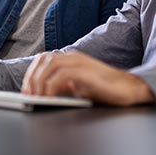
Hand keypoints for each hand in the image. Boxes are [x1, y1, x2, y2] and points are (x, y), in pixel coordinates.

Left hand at [21, 51, 155, 105]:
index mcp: (71, 59)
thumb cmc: (105, 90)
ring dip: (39, 81)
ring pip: (50, 64)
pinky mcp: (87, 72)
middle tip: (28, 95)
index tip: (26, 91)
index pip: (43, 59)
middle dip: (31, 78)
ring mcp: (81, 63)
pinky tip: (50, 97)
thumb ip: (62, 86)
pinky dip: (51, 86)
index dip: (31, 74)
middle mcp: (74, 57)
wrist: (129, 89)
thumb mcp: (78, 87)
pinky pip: (63, 74)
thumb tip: (42, 93)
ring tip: (37, 97)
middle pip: (43, 59)